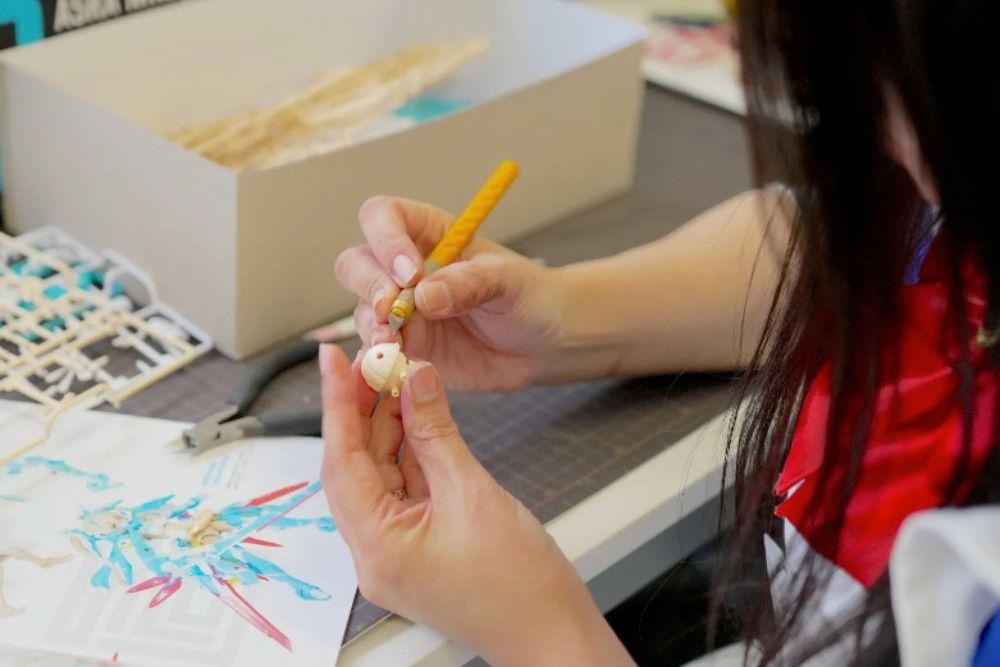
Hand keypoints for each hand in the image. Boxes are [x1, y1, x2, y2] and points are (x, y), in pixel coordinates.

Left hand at [318, 345, 632, 665]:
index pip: (342, 461)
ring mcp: (394, 554)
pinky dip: (407, 453)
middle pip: (355, 468)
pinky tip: (414, 416)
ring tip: (394, 378)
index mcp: (378, 548)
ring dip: (385, 428)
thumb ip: (436, 431)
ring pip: (378, 476)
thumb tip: (415, 380)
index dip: (337, 403)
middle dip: (361, 410)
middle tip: (370, 360)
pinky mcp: (415, 549)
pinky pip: (400, 491)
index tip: (333, 358)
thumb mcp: (474, 492)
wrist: (551, 634)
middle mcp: (375, 555)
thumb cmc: (521, 585)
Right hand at [335, 196, 565, 390]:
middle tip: (391, 310)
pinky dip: (381, 357)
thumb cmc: (529, 297)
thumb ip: (470, 283)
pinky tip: (397, 365)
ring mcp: (402, 310)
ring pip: (363, 310)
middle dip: (369, 286)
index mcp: (429, 233)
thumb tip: (424, 295)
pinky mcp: (406, 346)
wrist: (544, 344)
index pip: (383, 217)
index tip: (410, 272)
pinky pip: (377, 350)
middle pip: (357, 263)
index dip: (386, 239)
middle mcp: (405, 269)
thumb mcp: (509, 281)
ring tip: (396, 344)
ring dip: (374, 327)